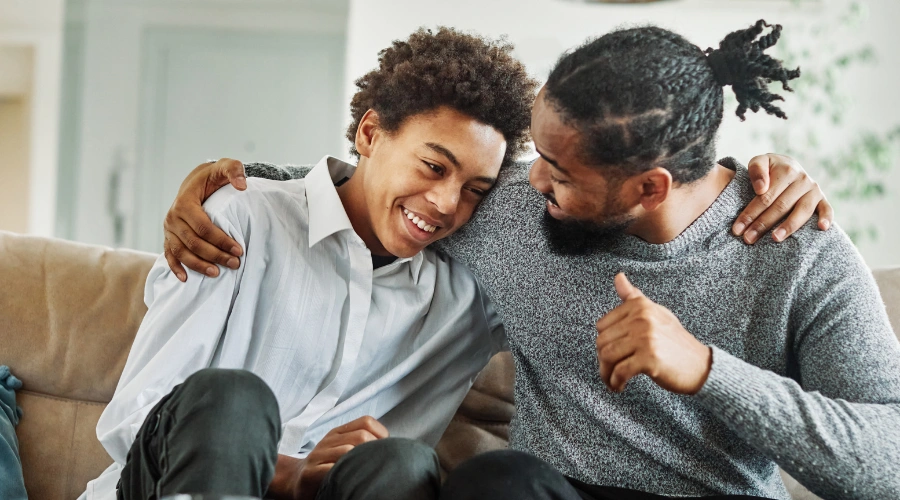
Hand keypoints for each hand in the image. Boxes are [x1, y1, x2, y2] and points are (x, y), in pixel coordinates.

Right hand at [163, 158, 247, 280]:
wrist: (196, 182)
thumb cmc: (213, 177)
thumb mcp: (224, 167)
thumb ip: (234, 170)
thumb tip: (242, 185)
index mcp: (184, 202)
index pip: (203, 227)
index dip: (221, 240)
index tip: (239, 249)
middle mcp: (172, 217)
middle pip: (193, 242)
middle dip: (215, 255)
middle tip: (235, 263)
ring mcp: (168, 229)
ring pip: (181, 252)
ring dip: (198, 265)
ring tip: (217, 273)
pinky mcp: (168, 237)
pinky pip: (169, 255)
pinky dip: (176, 268)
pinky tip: (186, 279)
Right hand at [272, 416, 388, 499]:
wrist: (296, 480)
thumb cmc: (327, 466)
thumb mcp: (343, 448)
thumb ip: (362, 443)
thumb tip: (391, 446)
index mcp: (339, 432)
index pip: (367, 422)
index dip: (381, 435)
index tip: (384, 452)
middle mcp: (329, 440)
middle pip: (361, 436)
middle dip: (374, 451)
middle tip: (377, 466)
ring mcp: (318, 455)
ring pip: (348, 451)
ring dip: (362, 464)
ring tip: (366, 474)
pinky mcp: (311, 473)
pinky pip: (332, 470)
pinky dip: (345, 475)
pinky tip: (350, 481)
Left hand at [595, 273, 711, 393]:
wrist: (700, 365)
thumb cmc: (675, 341)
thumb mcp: (656, 313)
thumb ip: (633, 297)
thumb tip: (618, 276)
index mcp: (640, 306)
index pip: (602, 325)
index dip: (603, 342)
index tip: (610, 353)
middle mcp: (642, 318)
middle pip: (602, 342)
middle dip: (602, 360)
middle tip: (609, 371)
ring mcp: (646, 338)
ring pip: (608, 356)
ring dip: (606, 374)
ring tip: (612, 380)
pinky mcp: (649, 358)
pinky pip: (620, 372)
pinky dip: (616, 382)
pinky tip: (619, 386)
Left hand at [732, 154, 833, 243]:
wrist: (787, 166)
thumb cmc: (769, 169)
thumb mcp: (759, 161)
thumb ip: (756, 170)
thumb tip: (761, 188)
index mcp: (786, 170)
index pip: (765, 197)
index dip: (750, 213)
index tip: (737, 229)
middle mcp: (802, 180)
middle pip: (780, 206)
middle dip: (762, 224)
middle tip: (748, 238)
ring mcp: (814, 190)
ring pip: (802, 211)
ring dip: (789, 226)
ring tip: (775, 238)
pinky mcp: (822, 199)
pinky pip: (827, 208)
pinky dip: (827, 218)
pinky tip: (822, 228)